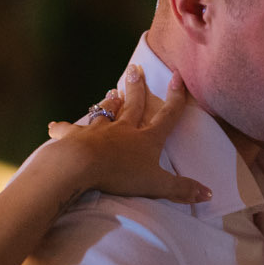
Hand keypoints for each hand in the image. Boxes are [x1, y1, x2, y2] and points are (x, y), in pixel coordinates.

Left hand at [42, 66, 209, 205]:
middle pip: (133, 104)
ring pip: (106, 112)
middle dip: (137, 88)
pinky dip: (64, 127)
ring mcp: (98, 130)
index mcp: (146, 139)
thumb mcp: (157, 185)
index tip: (178, 77)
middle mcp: (123, 129)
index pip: (166, 116)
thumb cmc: (121, 174)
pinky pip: (70, 130)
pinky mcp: (76, 137)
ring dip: (110, 101)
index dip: (175, 98)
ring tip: (112, 91)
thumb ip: (182, 189)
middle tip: (135, 70)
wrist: (82, 165)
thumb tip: (209, 194)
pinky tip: (55, 126)